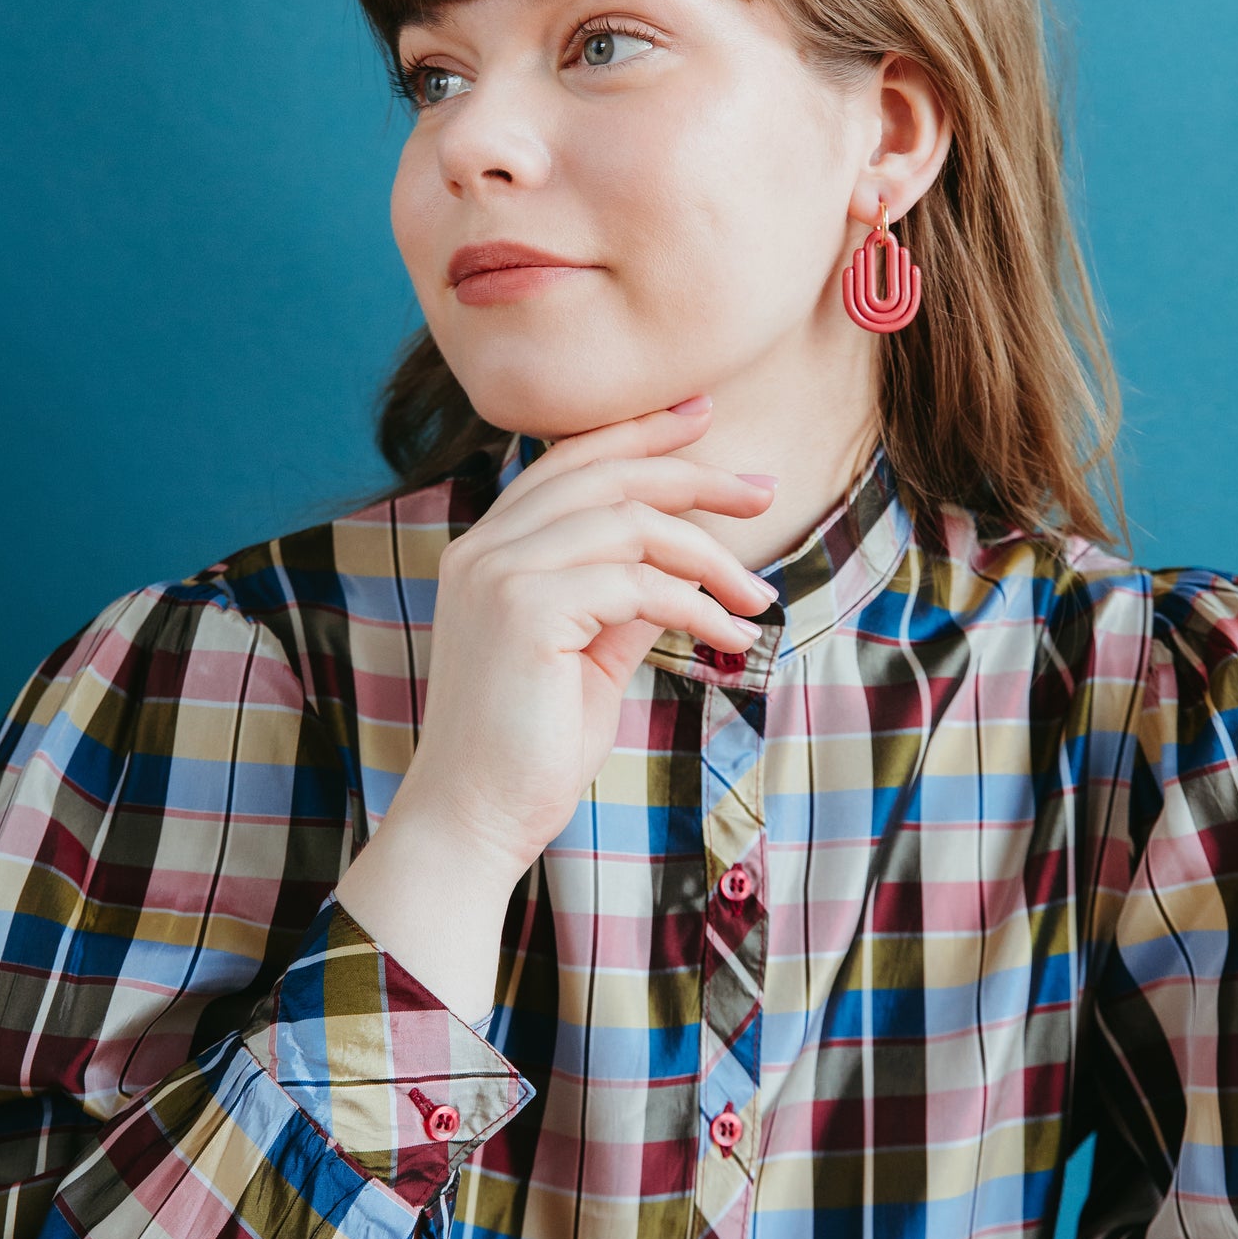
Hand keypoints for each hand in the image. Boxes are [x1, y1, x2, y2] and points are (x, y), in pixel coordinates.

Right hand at [396, 396, 775, 878]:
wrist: (473, 821)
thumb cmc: (532, 747)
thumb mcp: (591, 657)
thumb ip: (625, 601)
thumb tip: (685, 567)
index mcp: (489, 550)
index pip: (570, 462)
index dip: (640, 433)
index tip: (704, 418)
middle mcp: (484, 548)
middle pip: (606, 474)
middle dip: (694, 474)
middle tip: (764, 490)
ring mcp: (498, 574)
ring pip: (630, 522)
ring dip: (710, 557)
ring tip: (757, 598)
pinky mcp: (524, 611)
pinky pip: (635, 583)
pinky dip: (697, 606)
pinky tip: (733, 641)